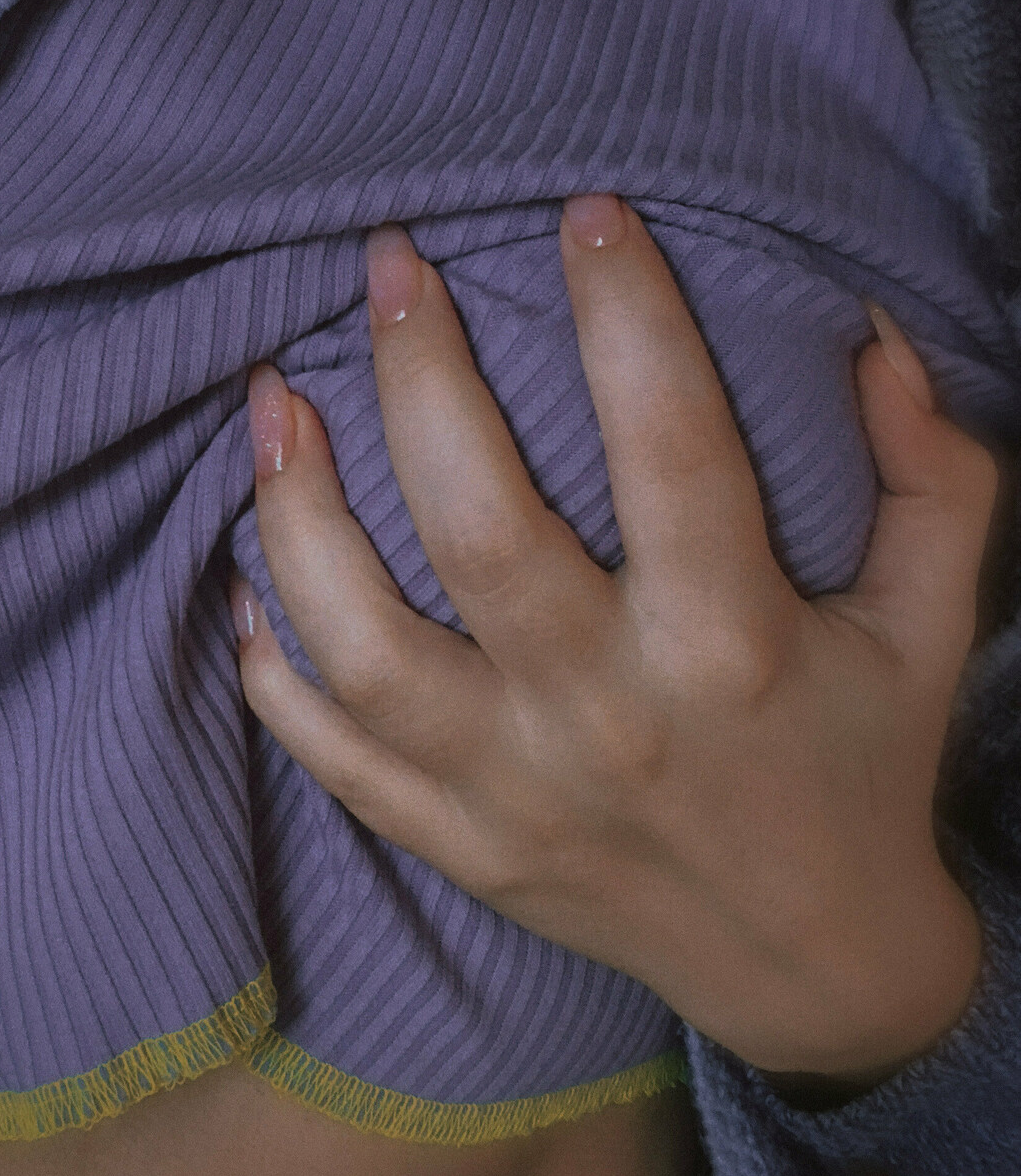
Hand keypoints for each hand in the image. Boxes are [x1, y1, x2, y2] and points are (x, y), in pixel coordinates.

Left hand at [232, 198, 994, 1079]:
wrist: (810, 966)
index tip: (582, 210)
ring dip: (298, 514)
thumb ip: (929, 476)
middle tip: (391, 260)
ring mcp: (511, 793)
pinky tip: (246, 572)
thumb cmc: (864, 761)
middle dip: (422, 376)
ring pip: (364, 646)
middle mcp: (608, 719)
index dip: (625, 314)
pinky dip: (272, 667)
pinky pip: (331, 756)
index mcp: (733, 648)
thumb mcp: (930, 621)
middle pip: (481, 530)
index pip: (671, 449)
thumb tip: (872, 334)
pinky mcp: (456, 844)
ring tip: (270, 399)